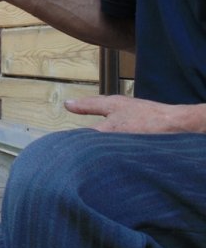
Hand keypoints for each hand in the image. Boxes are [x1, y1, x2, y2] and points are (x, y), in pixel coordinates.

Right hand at [64, 95, 205, 133]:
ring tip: (95, 133)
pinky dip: (117, 134)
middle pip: (102, 109)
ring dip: (104, 126)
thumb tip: (76, 139)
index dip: (79, 106)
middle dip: (90, 112)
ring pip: (114, 120)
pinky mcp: (146, 127)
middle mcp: (123, 108)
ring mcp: (135, 117)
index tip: (67, 105)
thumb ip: (94, 133)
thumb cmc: (148, 123)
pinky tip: (117, 143)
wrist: (180, 126)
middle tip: (78, 112)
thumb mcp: (114, 129)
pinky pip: (124, 130)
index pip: (91, 104)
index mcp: (113, 104)